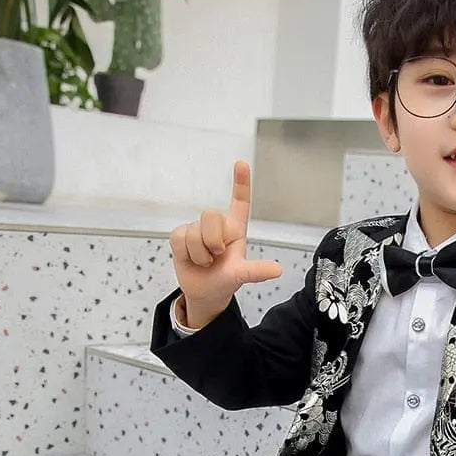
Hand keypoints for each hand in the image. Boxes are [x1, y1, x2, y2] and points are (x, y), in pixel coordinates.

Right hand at [168, 161, 281, 321]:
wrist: (204, 292)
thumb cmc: (225, 279)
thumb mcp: (242, 275)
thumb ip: (256, 271)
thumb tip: (276, 270)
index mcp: (236, 229)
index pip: (240, 202)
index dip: (240, 182)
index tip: (241, 163)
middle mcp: (217, 226)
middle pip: (210, 215)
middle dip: (212, 241)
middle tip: (217, 256)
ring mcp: (198, 229)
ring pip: (193, 231)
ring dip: (199, 253)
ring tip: (205, 261)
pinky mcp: (181, 235)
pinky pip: (179, 237)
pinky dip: (186, 253)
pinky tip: (191, 259)